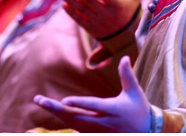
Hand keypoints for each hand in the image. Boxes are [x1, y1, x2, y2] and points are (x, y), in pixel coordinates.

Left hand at [34, 56, 150, 132]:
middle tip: (39, 100)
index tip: (64, 101)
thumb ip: (127, 75)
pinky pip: (75, 126)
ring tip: (42, 102)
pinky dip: (63, 119)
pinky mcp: (94, 133)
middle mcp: (102, 122)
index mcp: (112, 110)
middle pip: (75, 116)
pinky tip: (53, 110)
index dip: (78, 103)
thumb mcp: (135, 92)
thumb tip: (124, 57)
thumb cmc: (139, 110)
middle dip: (56, 109)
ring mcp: (96, 130)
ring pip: (72, 122)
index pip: (92, 106)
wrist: (145, 132)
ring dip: (56, 113)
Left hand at [60, 0, 142, 38]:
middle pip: (89, 2)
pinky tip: (64, 6)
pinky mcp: (93, 30)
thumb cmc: (131, 11)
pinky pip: (80, 21)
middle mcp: (107, 14)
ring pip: (82, 10)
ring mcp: (99, 23)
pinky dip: (72, 14)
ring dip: (71, 2)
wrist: (129, 37)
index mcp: (117, 4)